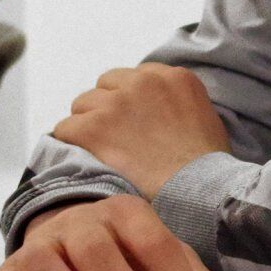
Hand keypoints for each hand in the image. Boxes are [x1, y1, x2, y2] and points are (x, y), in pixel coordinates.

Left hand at [50, 63, 230, 197]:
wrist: (195, 194)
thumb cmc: (205, 169)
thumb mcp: (205, 119)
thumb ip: (175, 103)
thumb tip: (154, 111)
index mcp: (175, 77)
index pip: (135, 76)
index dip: (132, 102)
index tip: (135, 124)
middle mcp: (144, 81)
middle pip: (106, 86)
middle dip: (109, 109)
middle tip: (118, 140)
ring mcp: (115, 103)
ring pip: (83, 106)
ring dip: (90, 126)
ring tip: (106, 153)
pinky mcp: (92, 127)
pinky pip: (65, 129)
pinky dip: (74, 146)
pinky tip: (92, 161)